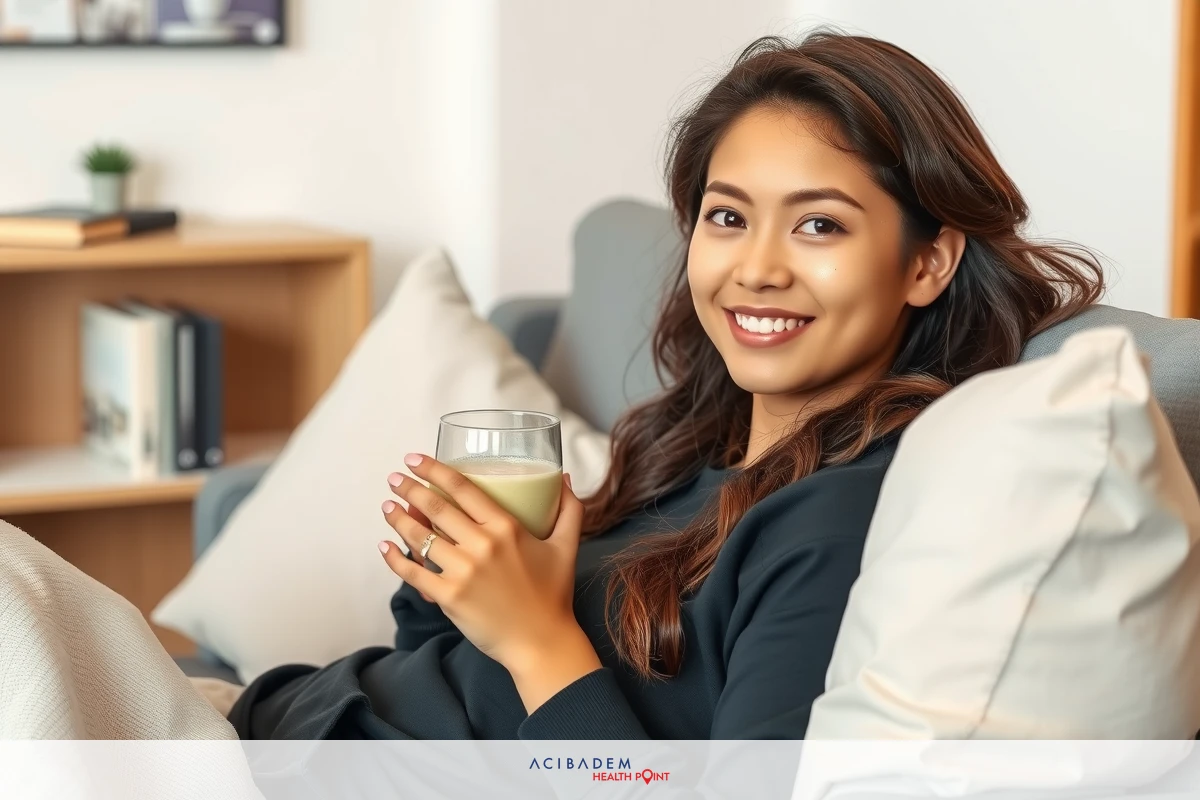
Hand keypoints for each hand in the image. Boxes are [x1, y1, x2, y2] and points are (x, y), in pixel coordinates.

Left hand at [378, 454, 600, 708]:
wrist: (542, 642)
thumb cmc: (554, 595)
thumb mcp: (567, 546)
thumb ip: (569, 509)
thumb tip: (566, 478)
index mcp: (506, 528)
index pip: (463, 489)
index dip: (435, 470)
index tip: (415, 458)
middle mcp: (482, 545)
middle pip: (436, 508)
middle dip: (410, 489)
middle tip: (395, 478)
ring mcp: (462, 572)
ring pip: (420, 538)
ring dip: (399, 519)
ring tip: (387, 507)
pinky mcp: (449, 597)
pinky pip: (413, 573)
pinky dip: (395, 560)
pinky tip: (385, 548)